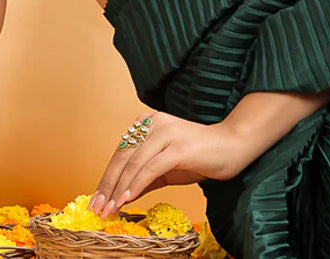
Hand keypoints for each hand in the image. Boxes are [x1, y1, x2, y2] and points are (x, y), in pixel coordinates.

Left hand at [89, 111, 240, 218]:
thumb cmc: (200, 157)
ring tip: (110, 208)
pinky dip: (137, 184)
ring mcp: (166, 133)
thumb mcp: (166, 169)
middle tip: (97, 207)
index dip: (106, 177)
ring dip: (119, 189)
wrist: (232, 147)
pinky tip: (127, 199)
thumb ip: (143, 179)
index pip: (121, 152)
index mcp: (148, 122)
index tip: (96, 200)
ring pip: (134, 163)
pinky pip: (151, 168)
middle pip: (123, 156)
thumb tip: (120, 196)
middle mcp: (154, 122)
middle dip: (108, 184)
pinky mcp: (178, 147)